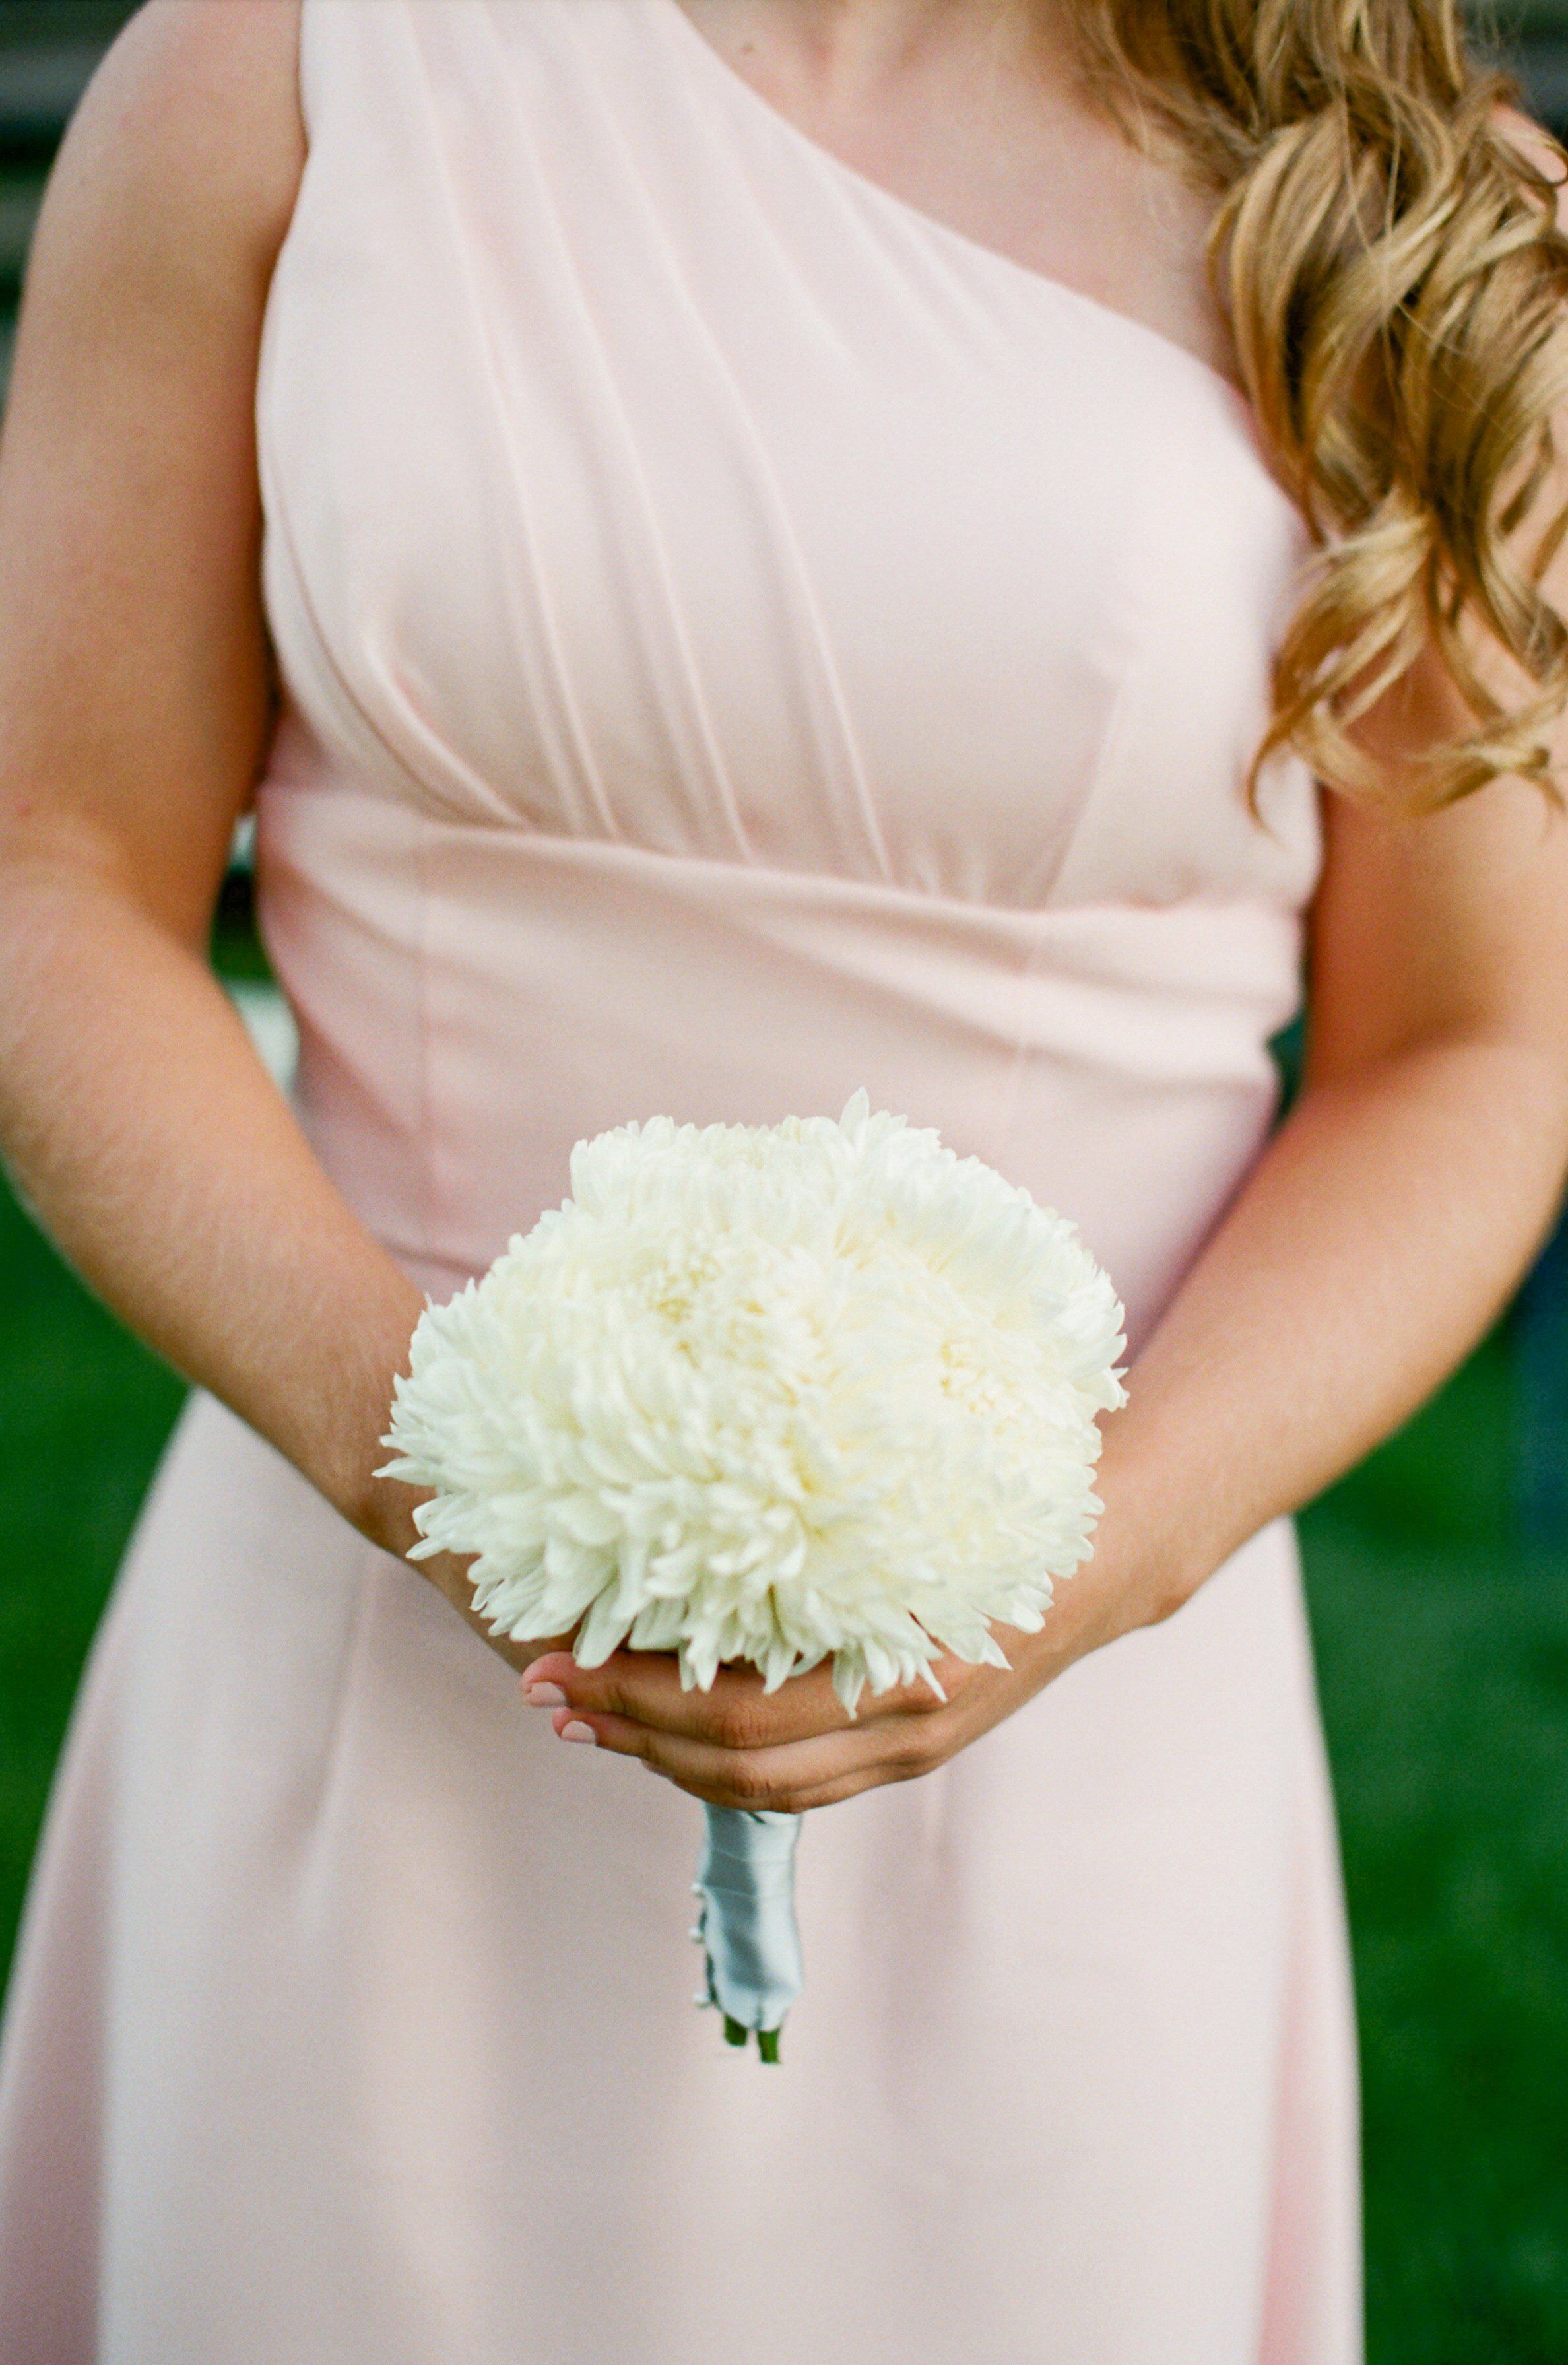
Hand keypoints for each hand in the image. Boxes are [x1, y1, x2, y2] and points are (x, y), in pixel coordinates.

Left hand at [516, 1565, 1136, 1812]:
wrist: (1102, 1560)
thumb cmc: (999, 1513)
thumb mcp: (910, 1518)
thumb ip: (821, 1539)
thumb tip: (693, 1513)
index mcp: (899, 1674)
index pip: (737, 1715)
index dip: (638, 1699)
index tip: (555, 1660)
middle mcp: (901, 1730)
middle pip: (732, 1765)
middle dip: (626, 1731)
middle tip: (537, 1690)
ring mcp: (906, 1752)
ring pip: (758, 1789)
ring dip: (659, 1756)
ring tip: (581, 1716)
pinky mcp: (905, 1753)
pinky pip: (795, 1783)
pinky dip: (717, 1764)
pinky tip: (666, 1731)